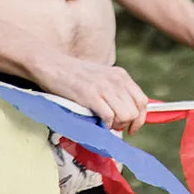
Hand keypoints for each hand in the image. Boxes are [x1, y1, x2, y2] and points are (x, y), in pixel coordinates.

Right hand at [33, 54, 149, 134]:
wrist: (51, 65)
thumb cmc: (73, 75)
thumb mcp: (101, 77)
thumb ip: (115, 90)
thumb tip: (126, 113)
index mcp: (120, 75)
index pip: (142, 101)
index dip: (140, 119)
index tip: (132, 128)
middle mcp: (116, 80)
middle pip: (134, 112)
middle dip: (125, 124)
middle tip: (113, 125)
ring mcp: (103, 87)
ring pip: (125, 116)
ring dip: (116, 125)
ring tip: (105, 123)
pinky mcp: (90, 95)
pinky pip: (109, 117)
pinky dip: (105, 125)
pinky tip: (97, 122)